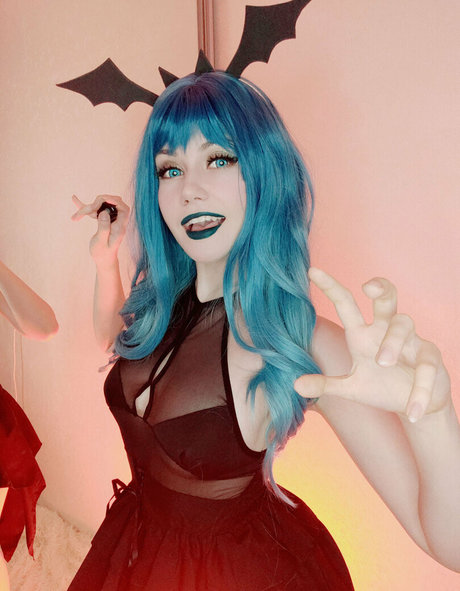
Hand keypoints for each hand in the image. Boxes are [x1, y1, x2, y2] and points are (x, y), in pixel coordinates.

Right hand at [71, 194, 129, 266]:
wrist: (103, 260)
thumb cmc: (103, 253)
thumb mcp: (101, 242)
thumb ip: (104, 227)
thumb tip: (104, 212)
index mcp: (119, 226)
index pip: (124, 209)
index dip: (115, 200)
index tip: (103, 198)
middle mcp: (116, 221)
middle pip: (111, 203)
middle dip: (98, 203)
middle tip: (87, 211)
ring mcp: (110, 220)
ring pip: (101, 206)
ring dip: (89, 208)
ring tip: (76, 216)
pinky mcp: (102, 220)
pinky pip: (95, 210)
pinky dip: (85, 206)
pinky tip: (74, 199)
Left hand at [295, 268, 450, 421]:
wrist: (414, 407)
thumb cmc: (381, 387)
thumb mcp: (351, 387)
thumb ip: (326, 384)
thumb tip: (295, 385)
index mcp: (364, 334)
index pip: (346, 304)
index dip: (330, 287)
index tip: (312, 271)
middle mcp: (386, 330)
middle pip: (387, 298)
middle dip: (380, 288)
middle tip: (368, 288)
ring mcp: (411, 341)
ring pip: (403, 324)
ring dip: (393, 341)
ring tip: (383, 362)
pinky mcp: (430, 358)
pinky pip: (426, 366)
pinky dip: (418, 390)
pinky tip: (412, 410)